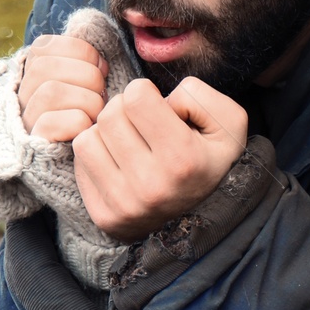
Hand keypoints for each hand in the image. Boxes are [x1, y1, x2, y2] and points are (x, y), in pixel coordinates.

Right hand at [17, 33, 108, 143]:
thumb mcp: (88, 77)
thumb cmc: (89, 112)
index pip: (50, 46)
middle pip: (45, 67)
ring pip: (50, 92)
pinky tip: (87, 128)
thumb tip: (89, 23)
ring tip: (96, 112)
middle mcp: (20, 91)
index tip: (102, 70)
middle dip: (87, 77)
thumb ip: (87, 51)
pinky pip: (51, 123)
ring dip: (86, 101)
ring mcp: (23, 119)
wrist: (81, 160)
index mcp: (32, 66)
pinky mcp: (31, 144)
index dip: (86, 55)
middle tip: (101, 95)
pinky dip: (78, 122)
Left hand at [74, 75, 248, 239]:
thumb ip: (200, 95)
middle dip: (123, 110)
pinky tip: (117, 163)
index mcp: (183, 159)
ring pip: (87, 139)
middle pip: (109, 115)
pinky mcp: (105, 217)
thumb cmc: (209, 159)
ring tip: (127, 142)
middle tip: (139, 124)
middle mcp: (152, 186)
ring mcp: (125, 205)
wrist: (201, 217)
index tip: (154, 108)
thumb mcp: (228, 122)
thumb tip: (162, 100)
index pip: (135, 97)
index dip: (145, 92)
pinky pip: (81, 164)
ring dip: (105, 133)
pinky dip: (96, 156)